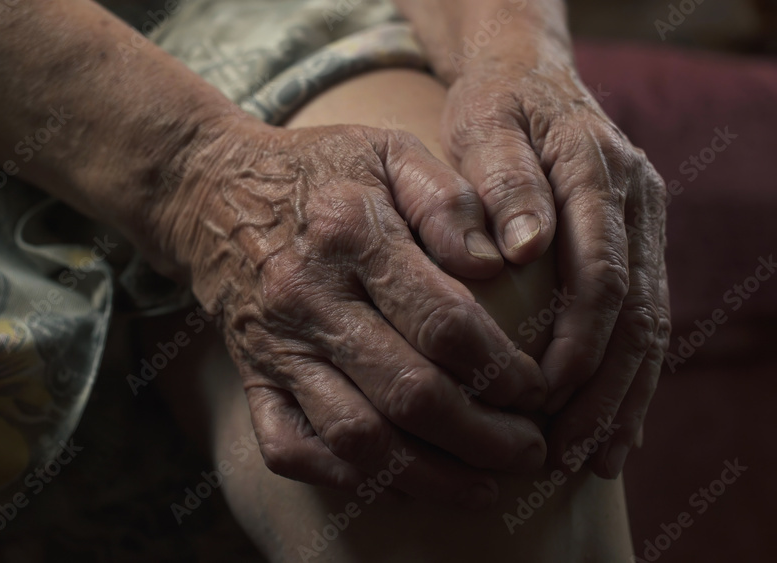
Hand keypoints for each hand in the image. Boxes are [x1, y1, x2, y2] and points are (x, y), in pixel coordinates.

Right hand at [159, 116, 548, 505]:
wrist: (213, 191)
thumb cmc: (322, 171)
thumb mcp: (390, 150)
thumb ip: (449, 199)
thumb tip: (497, 263)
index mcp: (349, 234)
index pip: (443, 323)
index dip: (503, 369)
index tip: (538, 388)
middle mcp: (307, 298)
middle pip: (408, 392)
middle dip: (483, 437)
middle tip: (530, 451)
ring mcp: (275, 346)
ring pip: (357, 437)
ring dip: (430, 475)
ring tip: (486, 486)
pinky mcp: (252, 378)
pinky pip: (291, 448)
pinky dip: (347, 480)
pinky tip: (400, 482)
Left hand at [437, 56, 670, 477]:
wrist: (531, 76)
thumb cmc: (496, 106)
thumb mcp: (486, 125)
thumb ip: (504, 181)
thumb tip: (525, 249)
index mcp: (598, 173)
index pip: (602, 275)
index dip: (579, 343)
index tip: (543, 397)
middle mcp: (636, 204)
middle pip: (636, 316)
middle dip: (604, 392)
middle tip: (567, 455)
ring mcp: (646, 227)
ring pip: (649, 329)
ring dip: (623, 400)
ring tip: (592, 462)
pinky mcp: (639, 247)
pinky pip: (645, 323)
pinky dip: (630, 380)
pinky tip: (613, 430)